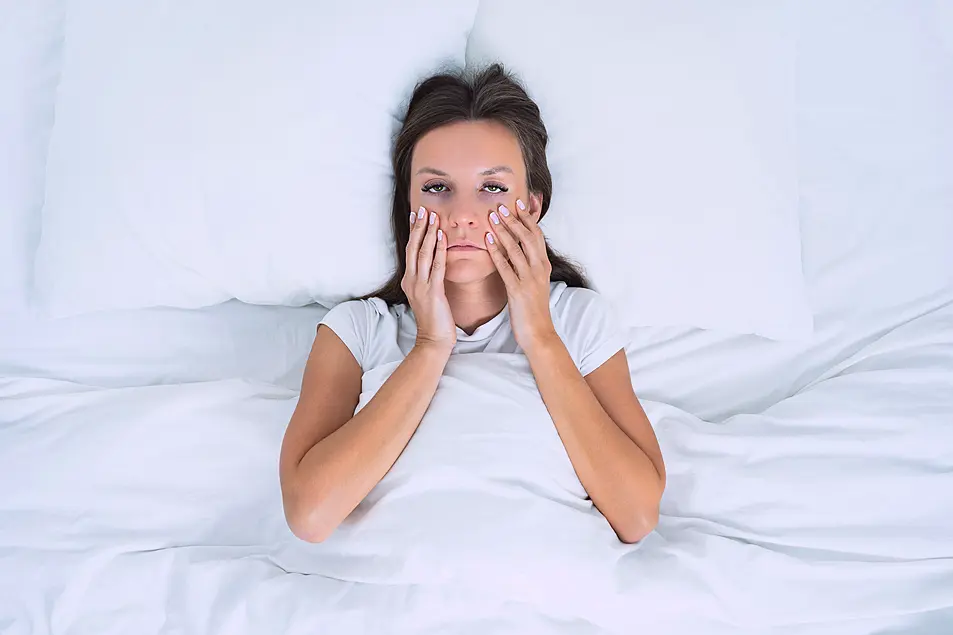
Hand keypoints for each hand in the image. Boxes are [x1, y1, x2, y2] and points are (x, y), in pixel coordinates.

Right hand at [402, 206, 455, 350]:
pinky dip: (439, 250)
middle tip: (424, 209)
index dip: (414, 231)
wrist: (433, 340)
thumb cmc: (435, 319)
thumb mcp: (429, 294)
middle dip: (419, 227)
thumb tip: (437, 261)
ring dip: (428, 233)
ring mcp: (420, 286)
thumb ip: (430, 277)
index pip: (411, 250)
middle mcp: (412, 280)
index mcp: (410, 280)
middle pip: (413, 247)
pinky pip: (436, 266)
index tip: (418, 215)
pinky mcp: (432, 292)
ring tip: (433, 217)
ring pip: (423, 253)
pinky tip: (442, 237)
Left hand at [484, 198, 557, 351]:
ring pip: (516, 248)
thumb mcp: (535, 283)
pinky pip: (506, 267)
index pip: (536, 235)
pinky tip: (487, 241)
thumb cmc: (534, 309)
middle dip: (514, 219)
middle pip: (527, 237)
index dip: (527, 218)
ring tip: (491, 217)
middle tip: (501, 205)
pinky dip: (496, 252)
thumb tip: (518, 250)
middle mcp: (539, 268)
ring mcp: (529, 279)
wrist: (539, 333)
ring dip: (503, 231)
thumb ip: (529, 266)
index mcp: (543, 265)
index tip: (517, 203)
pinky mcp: (518, 290)